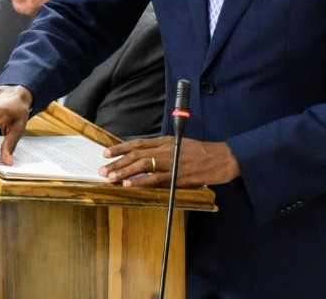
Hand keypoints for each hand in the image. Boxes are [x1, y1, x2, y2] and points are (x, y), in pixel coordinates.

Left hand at [100, 136, 240, 187]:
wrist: (223, 158)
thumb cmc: (204, 153)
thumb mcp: (182, 145)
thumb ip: (166, 150)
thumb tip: (149, 157)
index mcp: (167, 141)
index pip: (138, 143)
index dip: (120, 148)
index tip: (106, 153)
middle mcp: (167, 149)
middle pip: (136, 154)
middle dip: (117, 162)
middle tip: (103, 169)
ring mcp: (171, 162)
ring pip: (142, 165)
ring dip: (124, 172)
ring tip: (110, 177)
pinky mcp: (178, 175)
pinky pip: (155, 179)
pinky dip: (140, 182)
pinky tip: (129, 184)